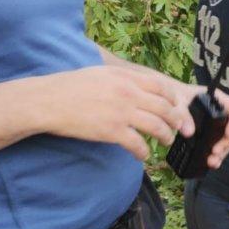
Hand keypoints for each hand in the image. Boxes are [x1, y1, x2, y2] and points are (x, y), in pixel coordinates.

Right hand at [43, 66, 191, 160]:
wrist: (46, 101)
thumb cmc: (69, 87)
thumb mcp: (101, 73)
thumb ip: (123, 79)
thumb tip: (139, 87)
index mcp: (126, 77)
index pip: (162, 87)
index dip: (174, 99)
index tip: (177, 107)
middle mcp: (128, 93)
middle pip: (166, 108)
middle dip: (178, 120)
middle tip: (182, 129)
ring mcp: (122, 112)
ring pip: (158, 126)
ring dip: (166, 136)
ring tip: (167, 141)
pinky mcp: (113, 131)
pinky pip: (138, 144)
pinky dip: (144, 152)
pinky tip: (143, 155)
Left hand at [170, 81, 228, 169]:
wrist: (167, 101)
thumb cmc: (173, 95)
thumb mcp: (178, 101)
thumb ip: (183, 113)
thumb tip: (190, 132)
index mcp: (219, 99)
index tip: (227, 133)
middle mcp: (222, 112)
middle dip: (227, 142)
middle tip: (215, 151)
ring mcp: (218, 124)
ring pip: (228, 140)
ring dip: (223, 152)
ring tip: (212, 161)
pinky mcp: (213, 135)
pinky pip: (220, 146)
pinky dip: (218, 156)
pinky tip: (212, 163)